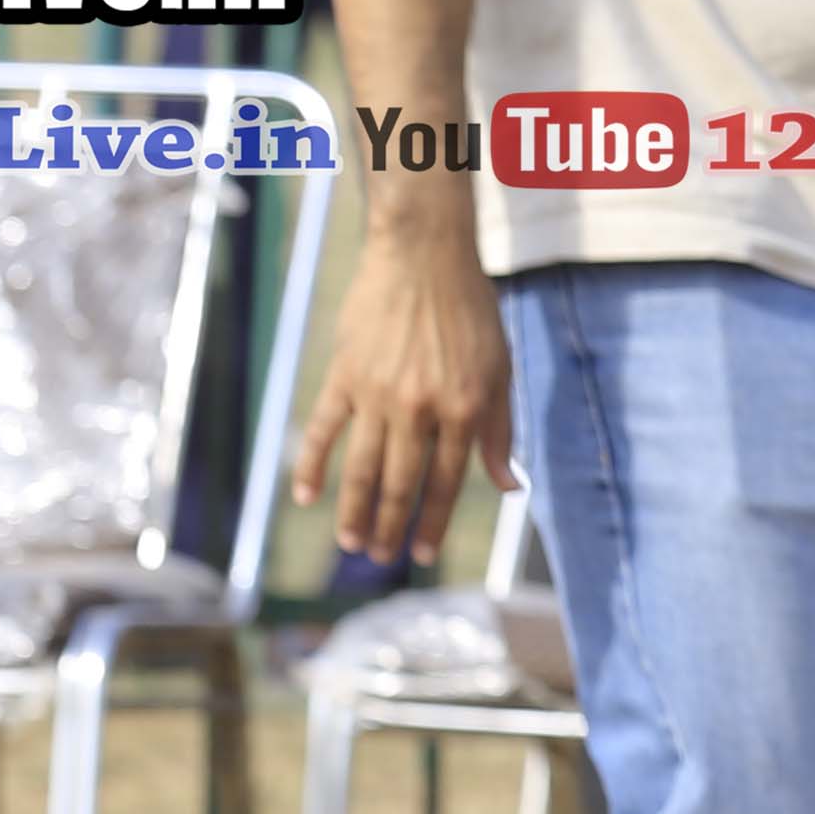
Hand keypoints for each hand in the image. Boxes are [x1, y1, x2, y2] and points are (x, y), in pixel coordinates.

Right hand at [292, 226, 515, 563]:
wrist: (424, 254)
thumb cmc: (470, 311)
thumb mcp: (500, 370)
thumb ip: (500, 431)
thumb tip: (510, 485)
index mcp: (463, 409)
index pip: (446, 481)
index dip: (433, 521)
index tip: (421, 552)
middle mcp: (420, 410)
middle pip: (400, 483)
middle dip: (391, 527)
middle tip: (381, 558)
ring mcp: (377, 395)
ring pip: (362, 468)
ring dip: (354, 511)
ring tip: (351, 544)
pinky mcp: (344, 377)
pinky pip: (323, 430)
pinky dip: (310, 465)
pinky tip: (305, 497)